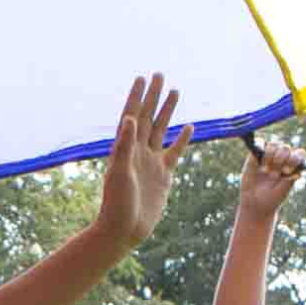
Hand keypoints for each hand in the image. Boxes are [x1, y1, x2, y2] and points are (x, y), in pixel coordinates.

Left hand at [92, 74, 180, 247]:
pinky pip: (174, 152)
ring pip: (162, 130)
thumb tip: (130, 118)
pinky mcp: (163, 175)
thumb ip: (125, 145)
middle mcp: (138, 151)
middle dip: (153, 96)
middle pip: (147, 117)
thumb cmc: (116, 203)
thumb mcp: (119, 172)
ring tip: (175, 91)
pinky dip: (182, 139)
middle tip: (159, 74)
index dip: (137, 96)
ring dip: (167, 111)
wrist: (124, 230)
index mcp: (125, 148)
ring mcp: (151, 162)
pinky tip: (189, 126)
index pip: (132, 115)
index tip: (142, 77)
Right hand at [232, 132, 305, 223]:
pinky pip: (260, 143)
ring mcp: (269, 155)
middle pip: (286, 148)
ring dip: (270, 157)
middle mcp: (282, 158)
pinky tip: (259, 164)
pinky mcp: (256, 154)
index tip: (287, 171)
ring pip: (274, 145)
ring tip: (266, 171)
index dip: (295, 159)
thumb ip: (290, 179)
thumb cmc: (271, 198)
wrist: (254, 203)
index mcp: (293, 166)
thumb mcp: (283, 191)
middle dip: (281, 159)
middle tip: (275, 174)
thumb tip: (298, 172)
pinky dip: (261, 150)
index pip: (299, 154)